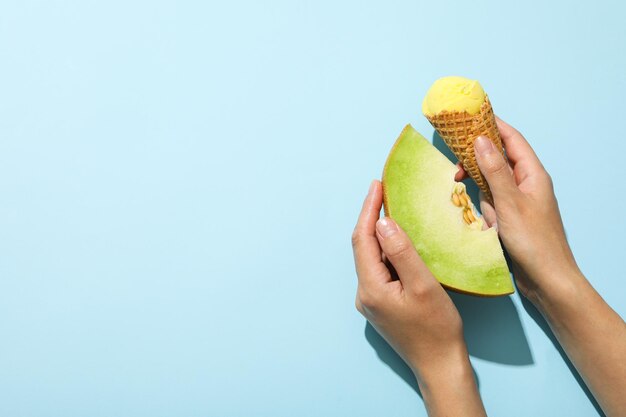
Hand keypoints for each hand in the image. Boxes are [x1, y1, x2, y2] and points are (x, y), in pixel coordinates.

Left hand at [352, 181, 485, 415]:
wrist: (440, 365)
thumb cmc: (436, 328)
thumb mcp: (423, 285)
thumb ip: (402, 252)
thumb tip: (383, 222)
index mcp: (370, 287)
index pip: (363, 238)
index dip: (368, 209)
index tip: (377, 185)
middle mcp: (364, 293)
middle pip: (363, 246)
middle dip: (371, 217)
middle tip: (384, 190)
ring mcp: (371, 300)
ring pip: (371, 257)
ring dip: (379, 234)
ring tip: (392, 208)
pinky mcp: (381, 304)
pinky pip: (379, 269)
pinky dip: (386, 251)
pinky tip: (399, 241)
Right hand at [472, 118, 580, 301]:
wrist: (547, 279)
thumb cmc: (533, 241)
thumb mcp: (509, 202)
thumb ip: (494, 170)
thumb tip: (479, 139)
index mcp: (533, 174)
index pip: (512, 139)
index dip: (493, 125)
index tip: (470, 116)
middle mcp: (526, 183)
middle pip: (499, 158)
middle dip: (478, 157)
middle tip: (455, 157)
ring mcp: (518, 201)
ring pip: (491, 181)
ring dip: (479, 185)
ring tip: (464, 188)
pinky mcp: (510, 217)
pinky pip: (491, 201)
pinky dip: (481, 204)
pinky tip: (476, 212)